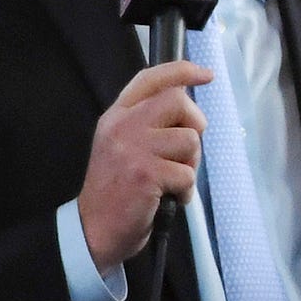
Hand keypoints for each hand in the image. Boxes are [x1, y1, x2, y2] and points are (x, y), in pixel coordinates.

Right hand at [77, 61, 211, 269]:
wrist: (94, 229)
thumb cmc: (116, 188)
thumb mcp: (122, 144)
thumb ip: (147, 121)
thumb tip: (186, 101)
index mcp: (117, 115)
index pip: (150, 78)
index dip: (182, 71)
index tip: (206, 74)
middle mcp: (123, 126)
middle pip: (178, 102)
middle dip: (194, 124)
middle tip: (186, 150)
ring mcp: (133, 149)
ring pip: (189, 139)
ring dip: (191, 163)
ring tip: (172, 179)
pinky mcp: (146, 174)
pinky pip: (187, 173)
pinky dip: (186, 190)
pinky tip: (170, 198)